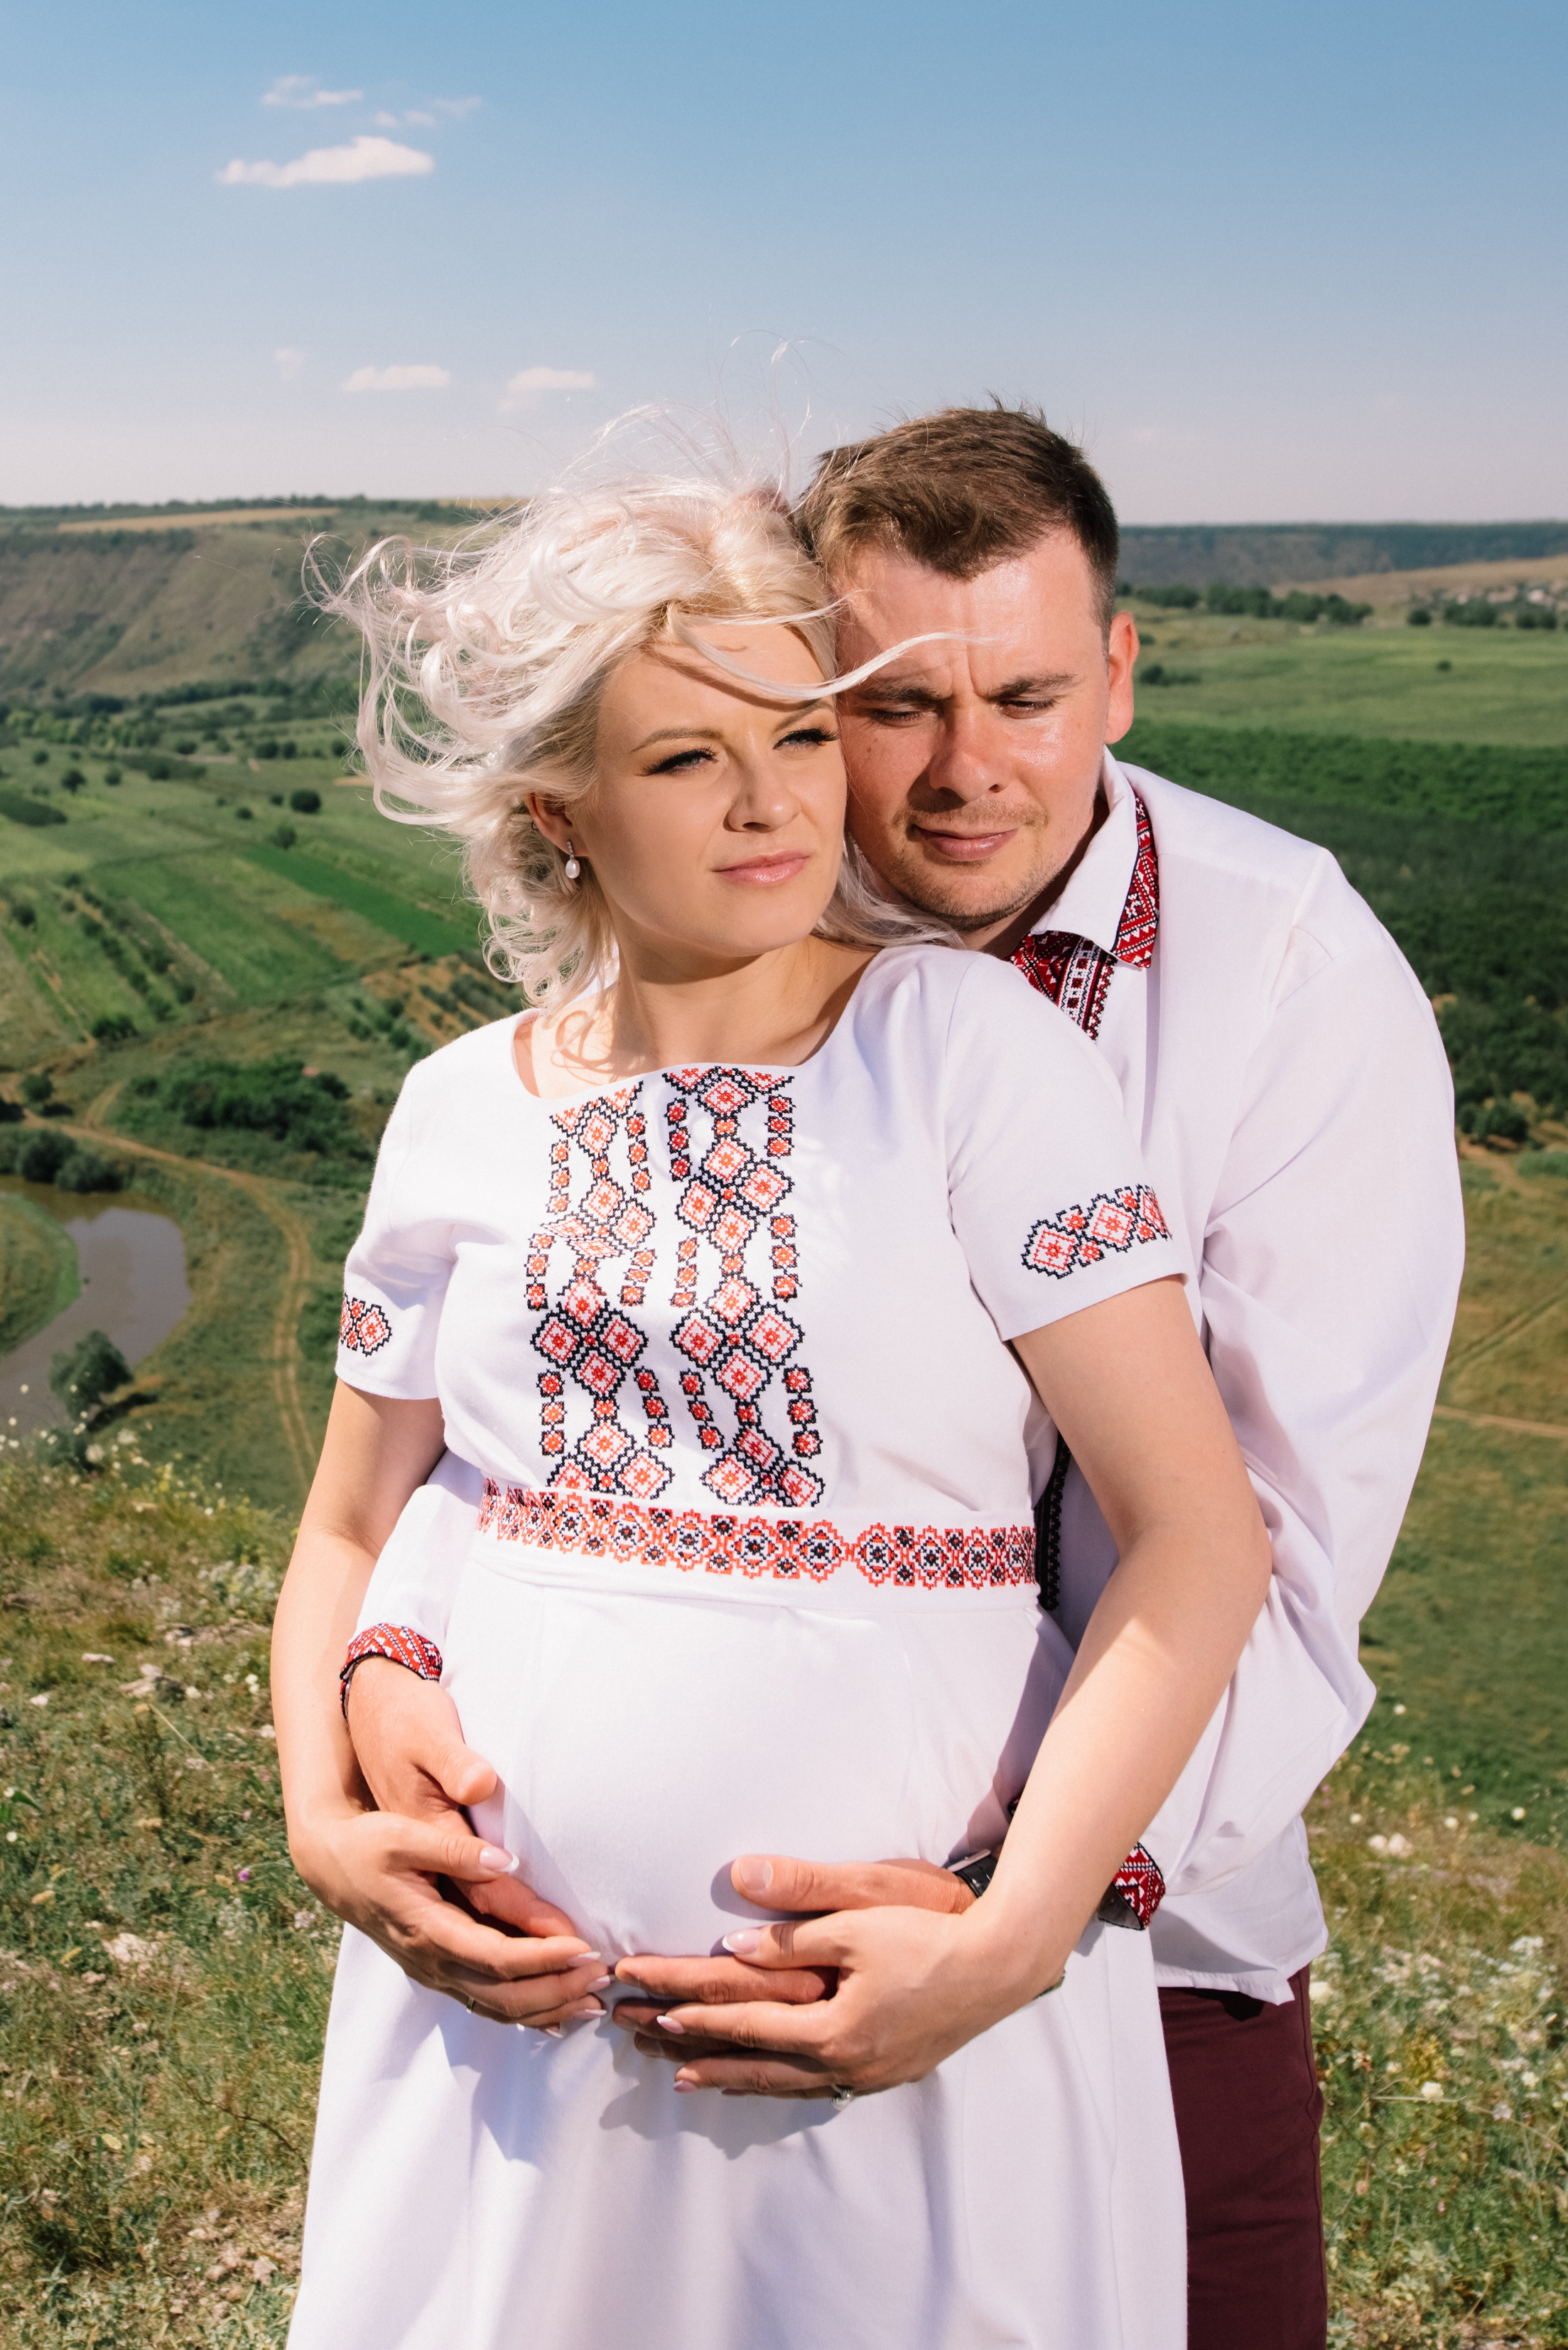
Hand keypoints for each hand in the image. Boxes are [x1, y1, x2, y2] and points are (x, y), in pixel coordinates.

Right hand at [334, 1661, 601, 2025]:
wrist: (331, 1865)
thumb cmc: (369, 1844)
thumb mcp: (404, 1835)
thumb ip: (454, 1850)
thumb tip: (504, 1861)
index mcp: (426, 1929)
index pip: (495, 1957)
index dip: (542, 1958)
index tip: (585, 1947)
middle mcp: (431, 1961)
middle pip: (503, 1995)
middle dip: (557, 1990)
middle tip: (604, 1976)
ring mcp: (433, 1971)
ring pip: (496, 2008)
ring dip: (546, 2008)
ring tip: (593, 2001)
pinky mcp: (438, 1970)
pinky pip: (484, 2004)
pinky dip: (523, 2014)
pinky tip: (556, 2015)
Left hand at [632, 1898, 1051, 2100]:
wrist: (1001, 1965)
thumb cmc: (930, 1932)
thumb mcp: (859, 1918)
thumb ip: (793, 1930)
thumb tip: (732, 1939)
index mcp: (832, 2028)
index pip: (745, 2022)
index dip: (695, 2014)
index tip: (652, 2007)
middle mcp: (844, 2063)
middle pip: (753, 2064)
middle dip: (696, 2053)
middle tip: (647, 2048)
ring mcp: (868, 2074)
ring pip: (784, 2085)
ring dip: (732, 2077)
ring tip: (688, 2079)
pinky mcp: (889, 2070)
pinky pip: (818, 2087)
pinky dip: (780, 2083)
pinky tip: (770, 2080)